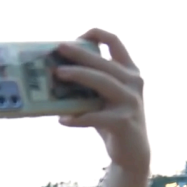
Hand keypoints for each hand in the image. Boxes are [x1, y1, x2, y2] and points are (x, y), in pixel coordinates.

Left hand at [55, 29, 148, 177]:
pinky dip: (77, 118)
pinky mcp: (123, 121)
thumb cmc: (112, 120)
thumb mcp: (103, 98)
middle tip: (59, 49)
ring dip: (79, 76)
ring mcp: (131, 101)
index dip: (98, 35)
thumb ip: (89, 85)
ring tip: (57, 74)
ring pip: (103, 82)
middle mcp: (133, 82)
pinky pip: (96, 116)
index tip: (78, 36)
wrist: (132, 152)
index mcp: (129, 72)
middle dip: (80, 53)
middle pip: (105, 62)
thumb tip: (53, 75)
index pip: (116, 43)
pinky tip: (62, 120)